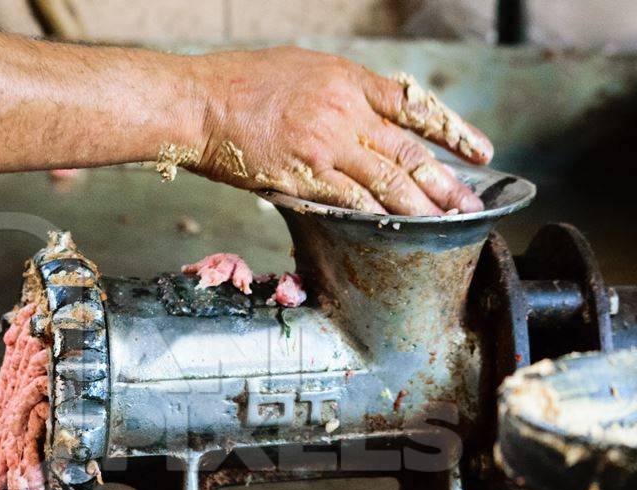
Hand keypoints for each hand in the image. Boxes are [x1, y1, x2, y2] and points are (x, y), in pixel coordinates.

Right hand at [191, 47, 492, 215]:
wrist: (200, 103)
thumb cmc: (239, 83)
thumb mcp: (300, 69)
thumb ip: (335, 90)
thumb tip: (359, 112)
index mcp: (348, 80)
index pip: (414, 105)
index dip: (452, 131)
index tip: (479, 152)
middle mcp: (346, 111)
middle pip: (409, 150)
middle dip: (445, 181)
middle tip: (470, 205)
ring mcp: (327, 144)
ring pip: (387, 179)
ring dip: (420, 206)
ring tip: (446, 225)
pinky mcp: (304, 175)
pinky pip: (350, 200)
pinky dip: (376, 216)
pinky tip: (396, 230)